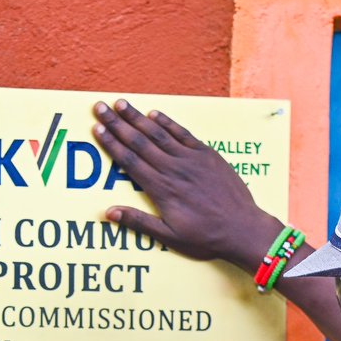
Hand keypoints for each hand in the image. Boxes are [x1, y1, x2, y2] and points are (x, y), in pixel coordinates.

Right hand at [92, 99, 284, 266]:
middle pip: (139, 141)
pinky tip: (154, 114)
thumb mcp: (170, 237)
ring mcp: (191, 159)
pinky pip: (183, 134)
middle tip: (100, 107)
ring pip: (159, 133)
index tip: (97, 129)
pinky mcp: (207, 155)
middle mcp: (174, 169)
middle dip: (117, 123)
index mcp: (162, 190)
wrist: (243, 228)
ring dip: (138, 117)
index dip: (111, 143)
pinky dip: (167, 123)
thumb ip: (139, 222)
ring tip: (121, 104)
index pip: (130, 161)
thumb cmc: (207, 236)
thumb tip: (109, 213)